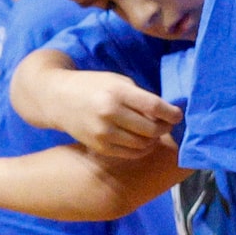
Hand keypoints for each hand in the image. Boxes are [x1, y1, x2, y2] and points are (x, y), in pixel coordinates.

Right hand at [35, 69, 181, 162]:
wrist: (58, 98)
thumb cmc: (92, 85)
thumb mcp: (116, 81)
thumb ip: (139, 96)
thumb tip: (163, 113)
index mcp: (116, 92)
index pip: (153, 106)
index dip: (171, 113)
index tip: (178, 115)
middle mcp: (110, 113)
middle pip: (151, 129)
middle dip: (165, 128)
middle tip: (167, 124)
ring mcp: (103, 133)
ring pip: (143, 144)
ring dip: (154, 140)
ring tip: (154, 132)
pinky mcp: (99, 146)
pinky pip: (130, 153)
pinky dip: (141, 149)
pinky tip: (142, 141)